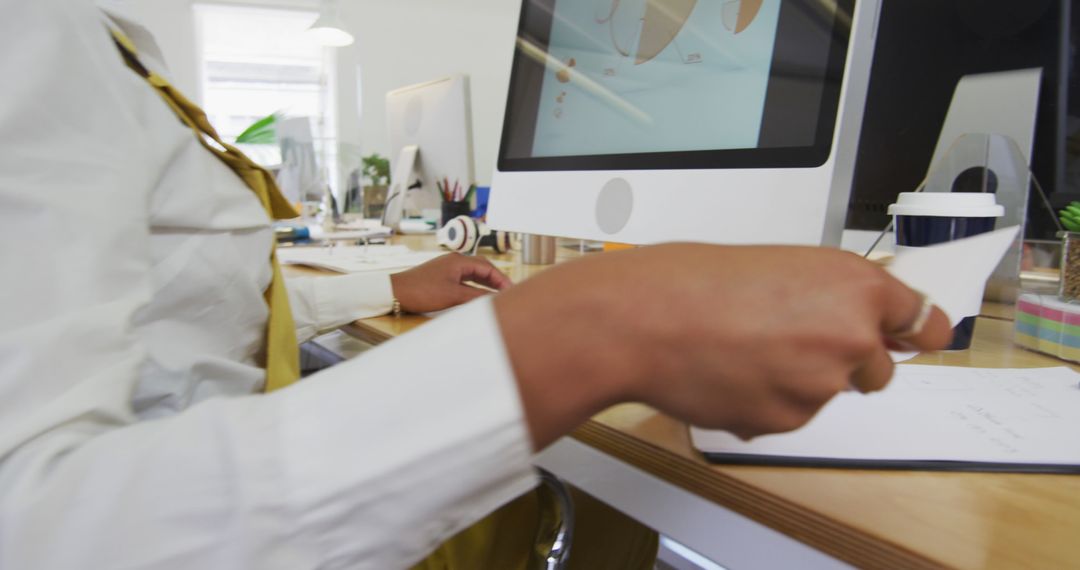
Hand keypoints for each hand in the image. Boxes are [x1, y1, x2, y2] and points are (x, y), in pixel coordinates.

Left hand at [390, 253, 511, 313]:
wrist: (394, 292)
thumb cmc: (421, 291)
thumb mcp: (452, 296)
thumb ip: (475, 297)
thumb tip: (494, 300)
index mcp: (459, 261)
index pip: (488, 267)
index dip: (501, 279)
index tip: (511, 291)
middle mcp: (454, 261)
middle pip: (482, 269)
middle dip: (496, 280)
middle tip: (508, 293)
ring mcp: (447, 268)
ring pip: (473, 275)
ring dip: (485, 284)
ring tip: (497, 295)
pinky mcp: (441, 277)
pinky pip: (464, 280)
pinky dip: (474, 287)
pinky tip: (478, 296)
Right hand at [494, 243, 951, 448]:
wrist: (640, 320)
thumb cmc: (689, 280)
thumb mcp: (776, 263)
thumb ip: (829, 291)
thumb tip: (854, 313)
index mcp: (852, 285)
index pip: (920, 319)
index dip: (912, 330)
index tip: (916, 337)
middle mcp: (848, 336)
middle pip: (880, 367)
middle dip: (847, 360)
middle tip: (792, 340)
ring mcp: (819, 385)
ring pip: (827, 393)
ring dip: (799, 381)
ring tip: (743, 350)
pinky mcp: (786, 421)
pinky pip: (789, 416)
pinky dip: (766, 401)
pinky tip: (729, 372)